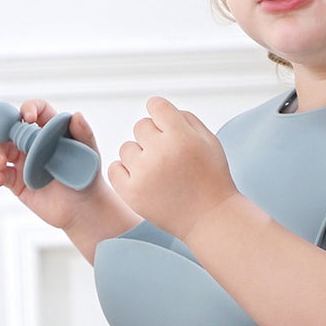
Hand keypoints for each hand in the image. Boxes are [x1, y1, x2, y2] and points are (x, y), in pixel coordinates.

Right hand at [0, 99, 102, 230]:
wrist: (83, 210)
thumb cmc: (87, 178)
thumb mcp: (89, 154)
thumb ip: (83, 134)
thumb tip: (76, 115)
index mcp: (49, 130)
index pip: (35, 111)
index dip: (28, 109)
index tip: (26, 117)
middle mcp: (32, 142)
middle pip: (8, 126)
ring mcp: (22, 161)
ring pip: (0, 149)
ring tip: (0, 163)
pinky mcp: (16, 181)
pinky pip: (0, 174)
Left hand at [109, 97, 237, 242]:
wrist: (209, 219)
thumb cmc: (211, 178)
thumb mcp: (210, 141)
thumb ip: (185, 119)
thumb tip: (157, 110)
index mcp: (181, 137)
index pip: (155, 105)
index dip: (161, 114)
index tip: (167, 126)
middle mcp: (160, 152)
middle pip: (141, 126)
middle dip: (153, 137)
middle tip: (167, 156)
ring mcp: (143, 173)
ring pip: (126, 147)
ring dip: (139, 155)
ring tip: (158, 172)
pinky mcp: (131, 193)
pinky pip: (115, 168)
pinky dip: (125, 171)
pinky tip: (142, 179)